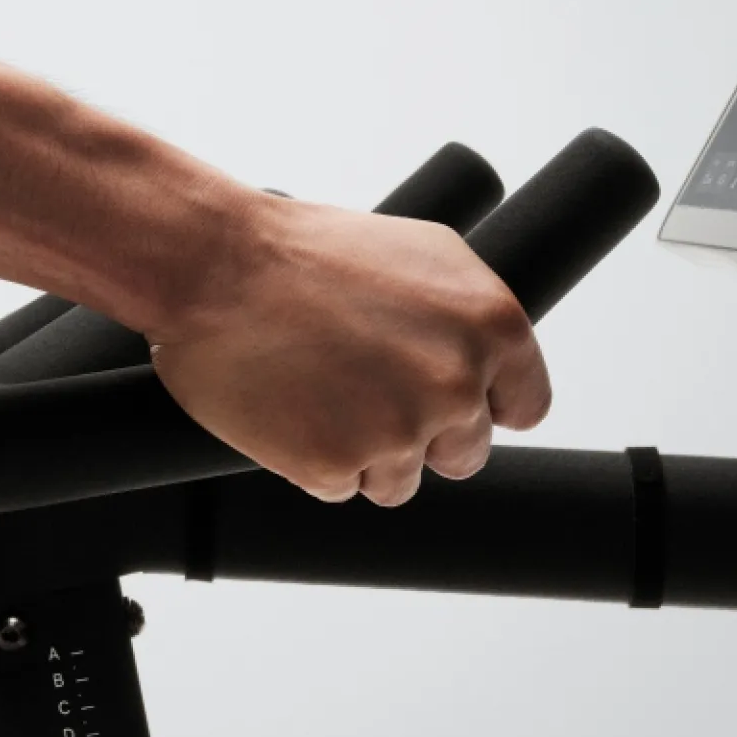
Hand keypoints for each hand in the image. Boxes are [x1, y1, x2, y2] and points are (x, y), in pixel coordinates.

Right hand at [143, 197, 549, 504]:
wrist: (214, 264)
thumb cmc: (302, 249)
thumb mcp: (418, 251)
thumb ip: (468, 315)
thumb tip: (489, 365)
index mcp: (492, 328)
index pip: (523, 406)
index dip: (481, 403)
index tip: (444, 397)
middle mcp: (456, 385)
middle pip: (463, 453)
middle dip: (419, 432)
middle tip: (363, 391)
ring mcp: (398, 433)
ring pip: (399, 480)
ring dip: (362, 452)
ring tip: (316, 394)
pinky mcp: (335, 466)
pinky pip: (338, 487)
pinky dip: (311, 460)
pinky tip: (289, 410)